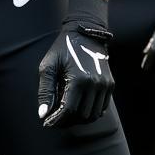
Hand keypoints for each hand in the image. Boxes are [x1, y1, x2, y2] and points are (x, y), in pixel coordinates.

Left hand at [37, 0, 114, 127]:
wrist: (85, 31)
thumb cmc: (63, 48)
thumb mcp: (48, 65)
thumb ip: (45, 90)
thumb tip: (43, 115)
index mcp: (79, 79)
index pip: (68, 110)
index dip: (56, 121)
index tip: (47, 123)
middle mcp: (95, 84)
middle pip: (81, 116)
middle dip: (67, 121)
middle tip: (56, 118)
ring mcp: (105, 85)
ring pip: (93, 115)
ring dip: (79, 119)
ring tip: (67, 114)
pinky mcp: (110, 84)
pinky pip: (102, 108)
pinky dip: (91, 112)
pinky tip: (80, 107)